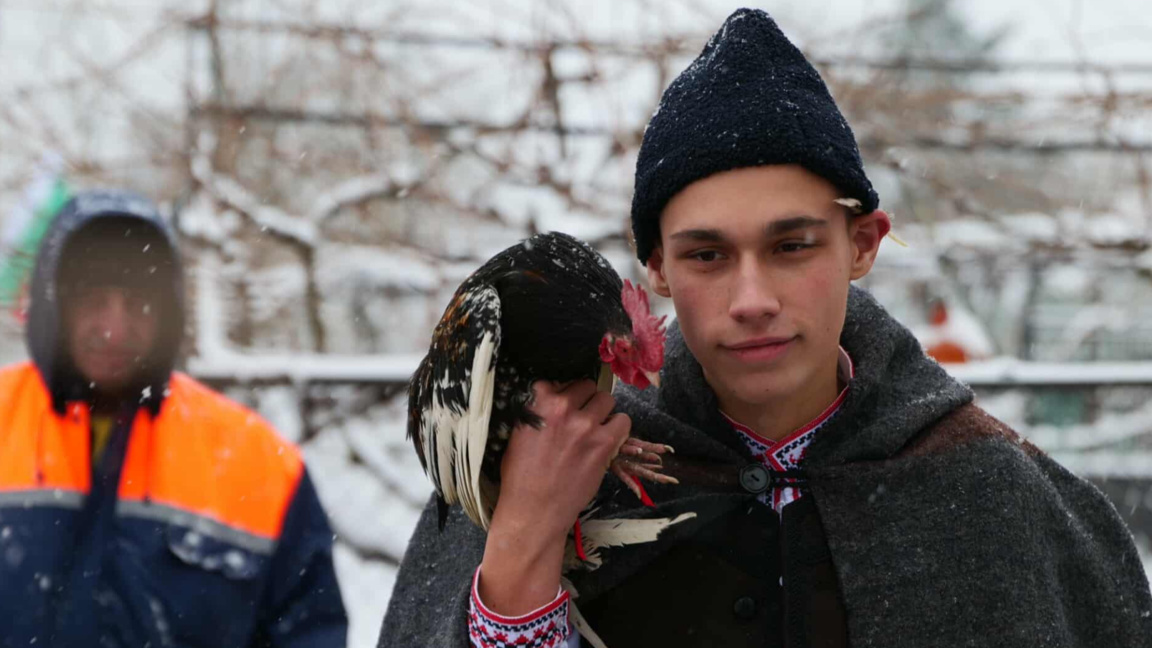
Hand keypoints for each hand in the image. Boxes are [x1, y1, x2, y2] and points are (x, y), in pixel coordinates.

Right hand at [478, 379, 630, 614]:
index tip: (563, 406)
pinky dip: (618, 428)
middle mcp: (561, 408)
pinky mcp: (604, 443)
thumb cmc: (520, 478)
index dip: (562, 393)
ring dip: (603, 412)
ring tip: (596, 429)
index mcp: (536, 403)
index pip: (557, 380)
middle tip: (581, 418)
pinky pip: (623, 420)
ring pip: (606, 399)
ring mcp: (585, 424)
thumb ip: (535, 412)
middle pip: (585, 385)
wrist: (533, 511)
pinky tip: (608, 440)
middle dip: (585, 400)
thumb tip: (550, 400)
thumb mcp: (516, 435)